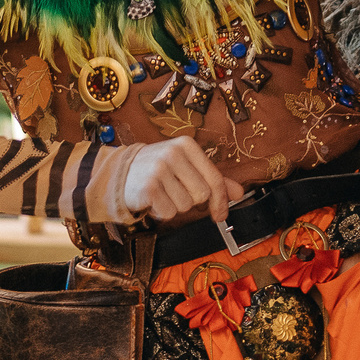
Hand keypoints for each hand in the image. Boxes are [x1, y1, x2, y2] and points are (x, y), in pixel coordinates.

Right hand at [119, 136, 247, 224]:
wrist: (120, 173)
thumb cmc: (158, 169)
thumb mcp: (186, 167)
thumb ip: (213, 179)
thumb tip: (239, 193)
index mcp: (186, 145)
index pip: (215, 179)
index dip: (221, 201)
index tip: (220, 214)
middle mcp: (173, 153)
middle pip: (202, 195)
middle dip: (192, 201)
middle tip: (176, 192)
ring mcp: (159, 169)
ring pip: (186, 205)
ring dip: (175, 206)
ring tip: (163, 193)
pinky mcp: (148, 187)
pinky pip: (169, 212)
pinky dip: (162, 212)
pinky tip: (154, 200)